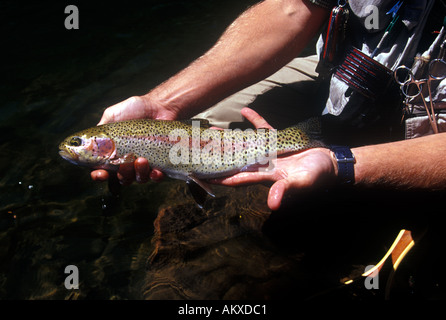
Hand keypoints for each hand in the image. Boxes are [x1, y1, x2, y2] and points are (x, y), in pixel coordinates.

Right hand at [92, 94, 176, 183]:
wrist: (159, 106)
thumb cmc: (134, 109)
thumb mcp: (111, 116)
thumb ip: (99, 130)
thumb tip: (87, 144)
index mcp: (113, 153)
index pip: (103, 170)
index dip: (99, 176)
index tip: (101, 174)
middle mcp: (127, 161)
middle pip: (121, 178)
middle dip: (122, 174)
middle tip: (125, 163)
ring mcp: (144, 164)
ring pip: (138, 179)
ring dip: (138, 173)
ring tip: (142, 160)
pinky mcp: (160, 163)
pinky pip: (156, 177)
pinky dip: (155, 177)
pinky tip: (156, 171)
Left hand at [210, 109, 336, 210]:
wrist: (331, 164)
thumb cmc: (318, 176)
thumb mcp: (302, 183)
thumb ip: (286, 190)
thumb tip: (272, 203)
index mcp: (265, 175)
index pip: (238, 177)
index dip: (220, 177)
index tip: (202, 175)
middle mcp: (262, 164)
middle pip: (235, 159)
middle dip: (218, 155)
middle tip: (199, 148)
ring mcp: (269, 152)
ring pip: (244, 143)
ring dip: (229, 137)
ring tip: (212, 130)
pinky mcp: (278, 141)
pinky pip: (262, 129)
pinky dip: (254, 120)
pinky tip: (244, 111)